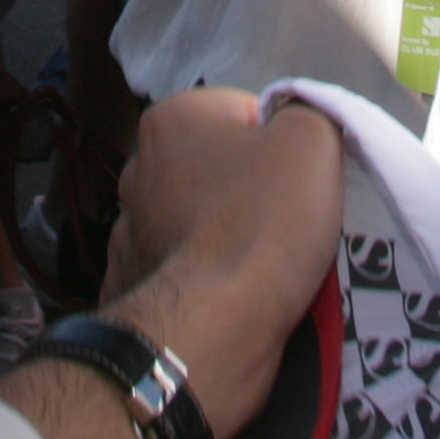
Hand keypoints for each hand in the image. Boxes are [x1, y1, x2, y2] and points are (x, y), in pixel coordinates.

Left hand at [97, 85, 345, 438]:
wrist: (219, 326)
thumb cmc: (265, 220)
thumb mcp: (313, 138)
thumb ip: (304, 112)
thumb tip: (291, 128)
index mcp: (170, 119)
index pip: (243, 113)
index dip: (283, 146)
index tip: (299, 183)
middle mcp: (136, 169)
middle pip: (216, 168)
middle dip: (248, 190)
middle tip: (285, 223)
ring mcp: (125, 232)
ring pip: (196, 222)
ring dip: (223, 236)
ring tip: (260, 264)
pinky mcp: (129, 287)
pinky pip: (180, 270)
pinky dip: (202, 279)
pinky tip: (229, 294)